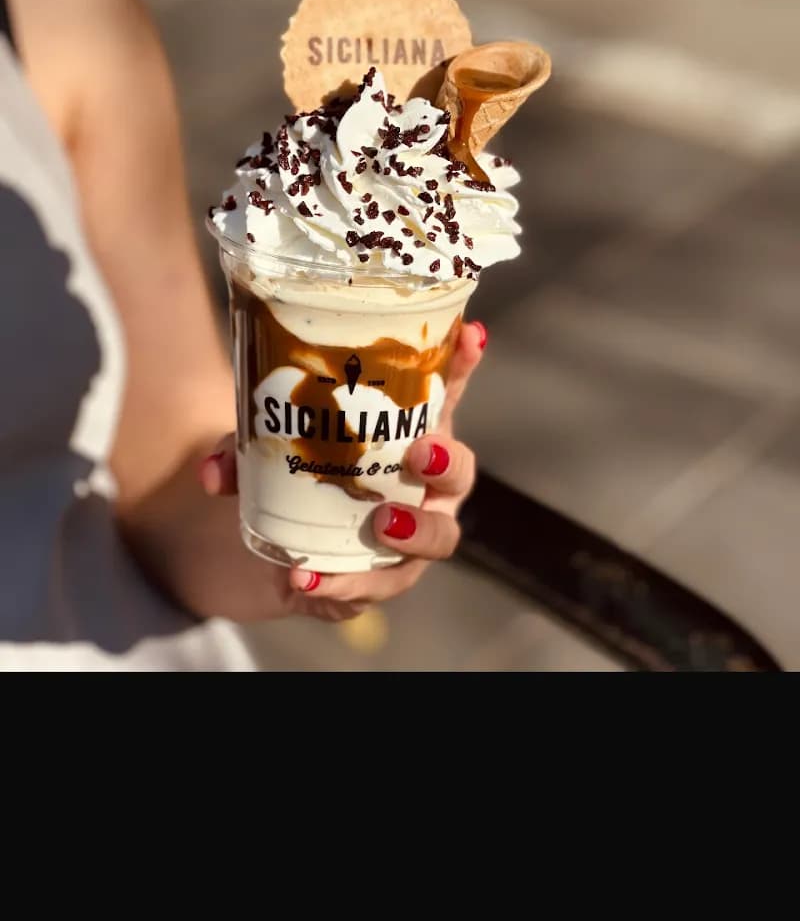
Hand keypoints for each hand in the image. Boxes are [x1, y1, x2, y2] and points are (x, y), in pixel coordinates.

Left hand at [199, 320, 486, 622]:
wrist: (271, 549)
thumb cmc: (295, 473)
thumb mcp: (264, 449)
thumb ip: (241, 450)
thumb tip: (214, 469)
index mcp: (405, 433)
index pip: (443, 393)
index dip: (463, 365)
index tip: (472, 335)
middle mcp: (420, 485)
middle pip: (458, 473)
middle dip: (447, 462)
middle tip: (419, 454)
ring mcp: (410, 536)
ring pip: (438, 538)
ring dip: (416, 531)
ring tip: (381, 523)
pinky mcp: (380, 579)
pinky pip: (376, 585)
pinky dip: (344, 584)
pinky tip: (308, 578)